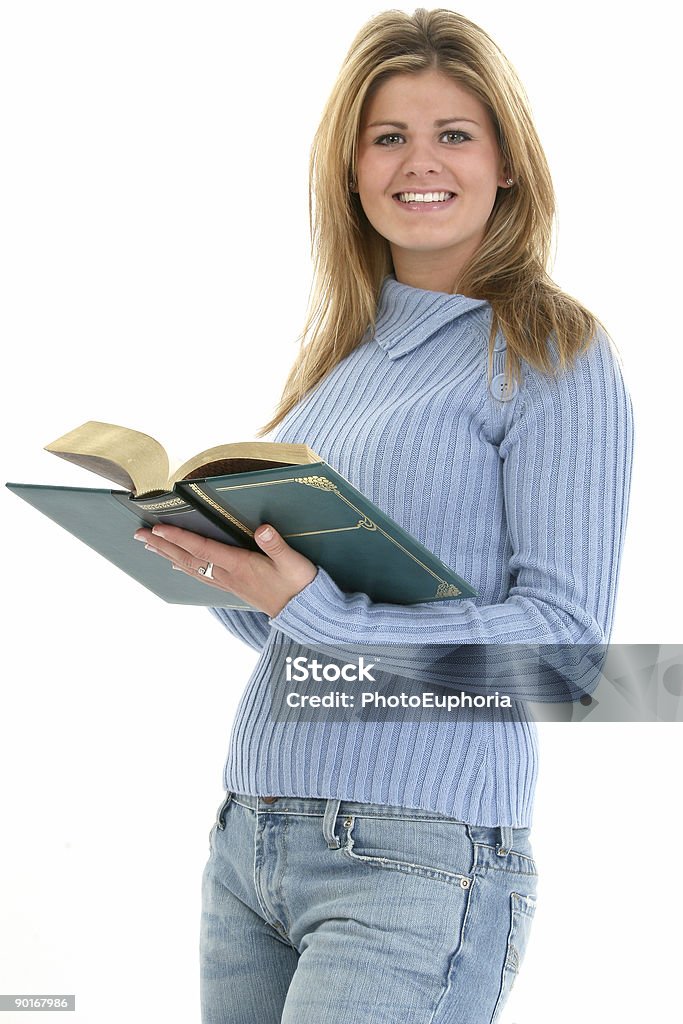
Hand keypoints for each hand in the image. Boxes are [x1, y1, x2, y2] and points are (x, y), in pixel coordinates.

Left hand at [134, 522, 317, 617]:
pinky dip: (186, 567)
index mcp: (239, 566)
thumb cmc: (300, 585)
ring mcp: (230, 583)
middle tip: (139, 535)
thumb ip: (277, 546)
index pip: (202, 549)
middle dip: (163, 545)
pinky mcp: (235, 588)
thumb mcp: (293, 562)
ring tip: (151, 546)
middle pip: (188, 558)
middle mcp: (229, 575)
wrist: (305, 613)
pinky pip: (203, 576)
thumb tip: (263, 530)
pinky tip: (179, 564)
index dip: (179, 537)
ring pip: (192, 568)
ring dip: (169, 555)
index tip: (158, 527)